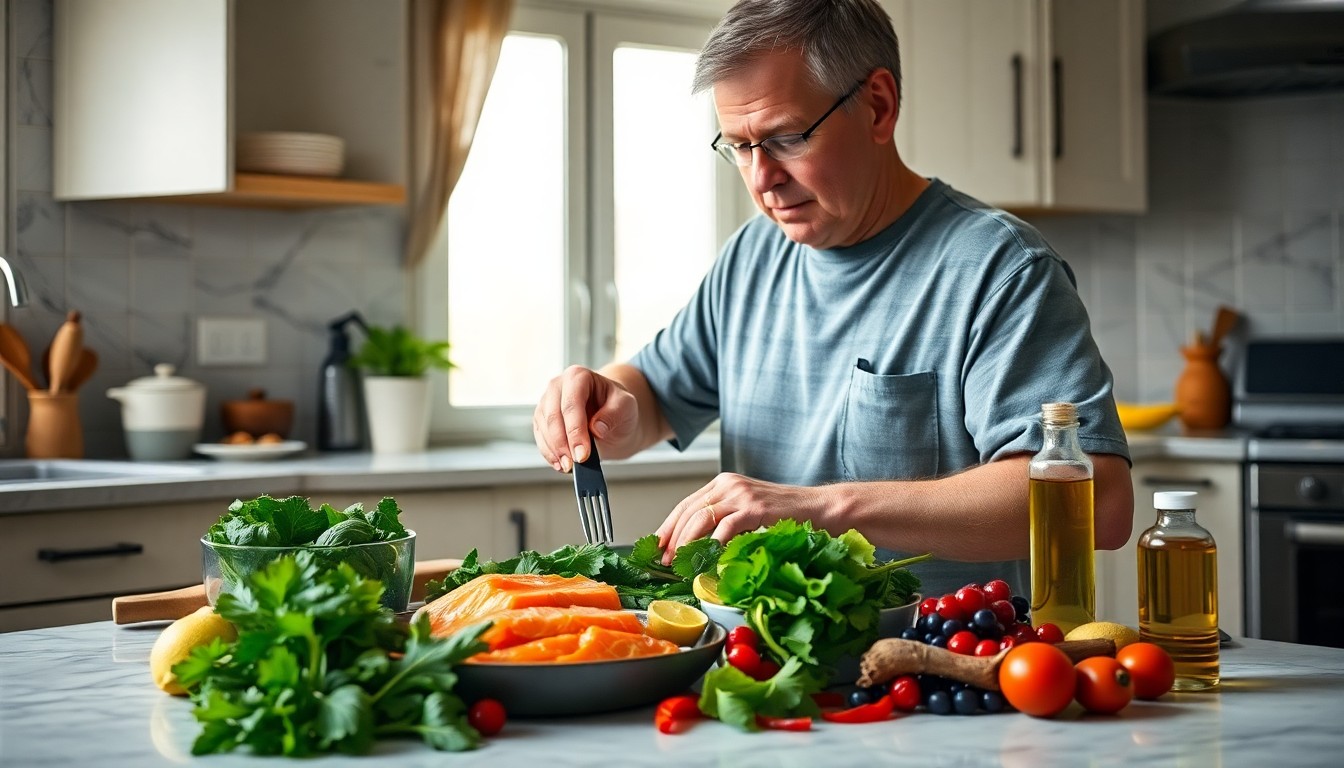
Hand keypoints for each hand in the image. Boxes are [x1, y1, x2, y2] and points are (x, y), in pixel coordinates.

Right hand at [533, 365, 639, 471]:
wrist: (612, 418)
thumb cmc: (618, 407)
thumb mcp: (627, 406)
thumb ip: (615, 413)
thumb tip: (597, 428)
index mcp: (578, 376)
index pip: (571, 404)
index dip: (575, 430)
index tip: (582, 454)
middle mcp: (557, 386)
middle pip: (553, 416)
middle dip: (563, 443)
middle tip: (575, 463)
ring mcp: (547, 403)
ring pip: (543, 428)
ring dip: (555, 451)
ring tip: (570, 467)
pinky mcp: (542, 420)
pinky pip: (540, 437)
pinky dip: (549, 453)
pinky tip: (560, 465)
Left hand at [655, 473, 826, 563]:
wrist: (818, 508)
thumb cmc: (784, 514)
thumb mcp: (747, 512)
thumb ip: (723, 520)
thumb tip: (696, 546)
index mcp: (723, 483)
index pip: (685, 505)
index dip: (668, 527)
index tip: (656, 547)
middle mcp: (728, 484)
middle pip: (688, 511)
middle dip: (672, 538)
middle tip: (664, 560)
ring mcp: (741, 494)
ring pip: (701, 518)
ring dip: (686, 543)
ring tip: (680, 562)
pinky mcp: (755, 507)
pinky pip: (725, 527)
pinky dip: (713, 544)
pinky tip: (707, 559)